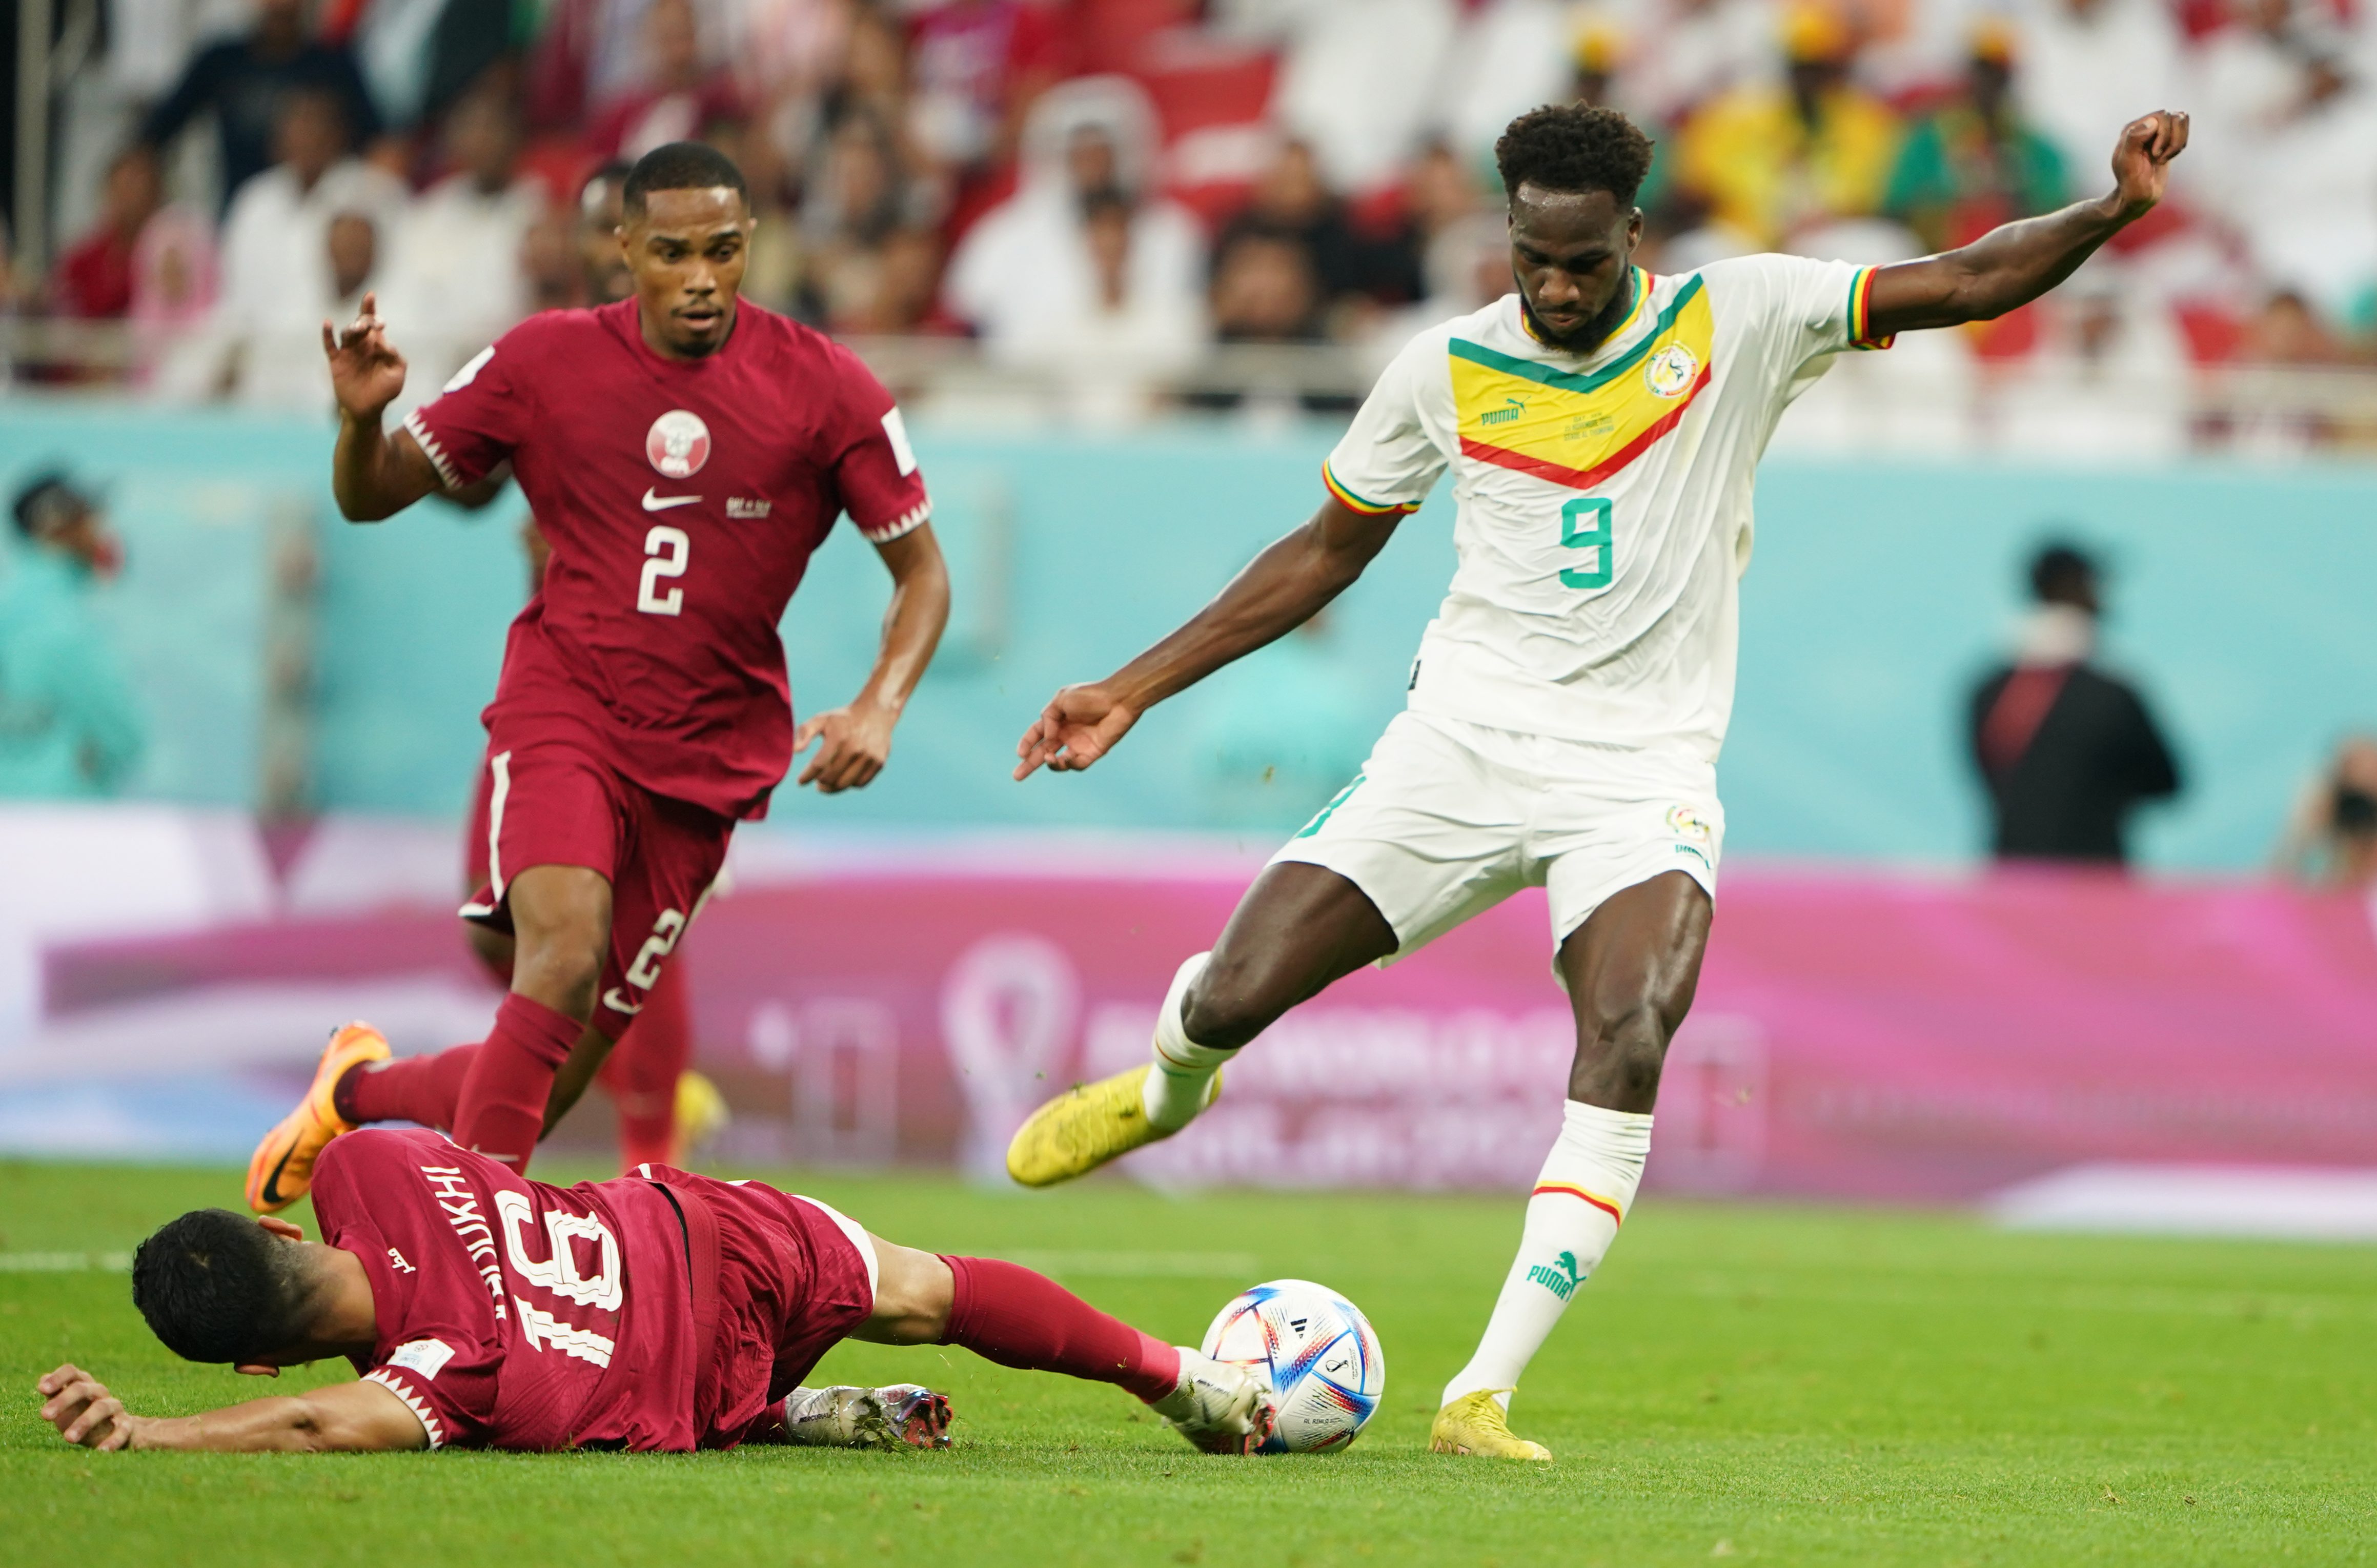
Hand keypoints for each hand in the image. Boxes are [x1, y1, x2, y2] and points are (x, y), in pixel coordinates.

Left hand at [38, 1365, 140, 1450]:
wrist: (115, 1431)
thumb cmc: (82, 1415)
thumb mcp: (66, 1406)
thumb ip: (55, 1394)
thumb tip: (43, 1380)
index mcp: (82, 1385)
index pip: (71, 1372)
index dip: (58, 1378)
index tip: (42, 1389)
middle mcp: (99, 1393)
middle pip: (83, 1389)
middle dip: (63, 1400)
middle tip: (44, 1415)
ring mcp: (114, 1407)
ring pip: (103, 1407)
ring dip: (85, 1422)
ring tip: (68, 1439)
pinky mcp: (126, 1424)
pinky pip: (123, 1429)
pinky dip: (114, 1439)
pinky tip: (102, 1450)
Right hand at [321, 290, 407, 424]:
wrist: (367, 409)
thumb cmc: (384, 391)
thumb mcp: (396, 374)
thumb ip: (395, 356)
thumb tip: (383, 340)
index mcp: (377, 344)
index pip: (374, 322)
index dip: (373, 312)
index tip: (380, 320)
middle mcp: (362, 344)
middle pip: (360, 323)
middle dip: (365, 320)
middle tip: (369, 326)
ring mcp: (348, 351)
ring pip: (347, 332)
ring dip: (352, 328)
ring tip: (359, 329)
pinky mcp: (336, 361)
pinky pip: (329, 345)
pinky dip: (327, 334)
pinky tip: (327, 323)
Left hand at [795, 700, 897, 792]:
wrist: (876, 713)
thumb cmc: (843, 719)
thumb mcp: (822, 719)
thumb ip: (805, 732)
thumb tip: (795, 750)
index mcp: (838, 737)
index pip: (819, 765)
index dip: (807, 776)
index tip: (800, 781)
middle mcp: (855, 748)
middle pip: (831, 777)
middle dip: (820, 782)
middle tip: (817, 780)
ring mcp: (869, 756)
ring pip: (845, 784)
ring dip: (833, 787)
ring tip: (827, 783)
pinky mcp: (879, 763)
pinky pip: (860, 783)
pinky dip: (849, 784)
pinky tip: (844, 777)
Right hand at [1014, 683, 1139, 779]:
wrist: (1117, 700)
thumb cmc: (1090, 695)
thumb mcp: (1061, 699)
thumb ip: (1048, 718)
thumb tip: (1047, 738)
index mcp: (1057, 720)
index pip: (1036, 734)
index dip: (1027, 743)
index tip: (1020, 754)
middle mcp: (1066, 734)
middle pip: (1043, 752)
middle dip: (1029, 764)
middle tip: (1017, 776)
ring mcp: (1079, 744)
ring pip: (1059, 761)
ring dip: (1051, 763)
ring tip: (1048, 759)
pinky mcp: (1093, 752)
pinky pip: (1077, 764)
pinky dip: (1069, 764)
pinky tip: (1064, 759)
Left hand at [2106, 110, 2187, 218]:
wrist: (2137, 196)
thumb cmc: (2130, 182)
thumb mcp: (2127, 163)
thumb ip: (2134, 140)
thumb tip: (2152, 122)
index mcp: (2132, 128)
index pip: (2162, 116)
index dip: (2164, 135)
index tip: (2155, 154)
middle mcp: (2144, 126)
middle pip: (2175, 117)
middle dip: (2172, 140)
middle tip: (2159, 157)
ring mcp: (2156, 132)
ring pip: (2182, 120)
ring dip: (2178, 142)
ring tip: (2164, 157)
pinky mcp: (2166, 139)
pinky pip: (2183, 130)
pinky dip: (2180, 144)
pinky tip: (2168, 157)